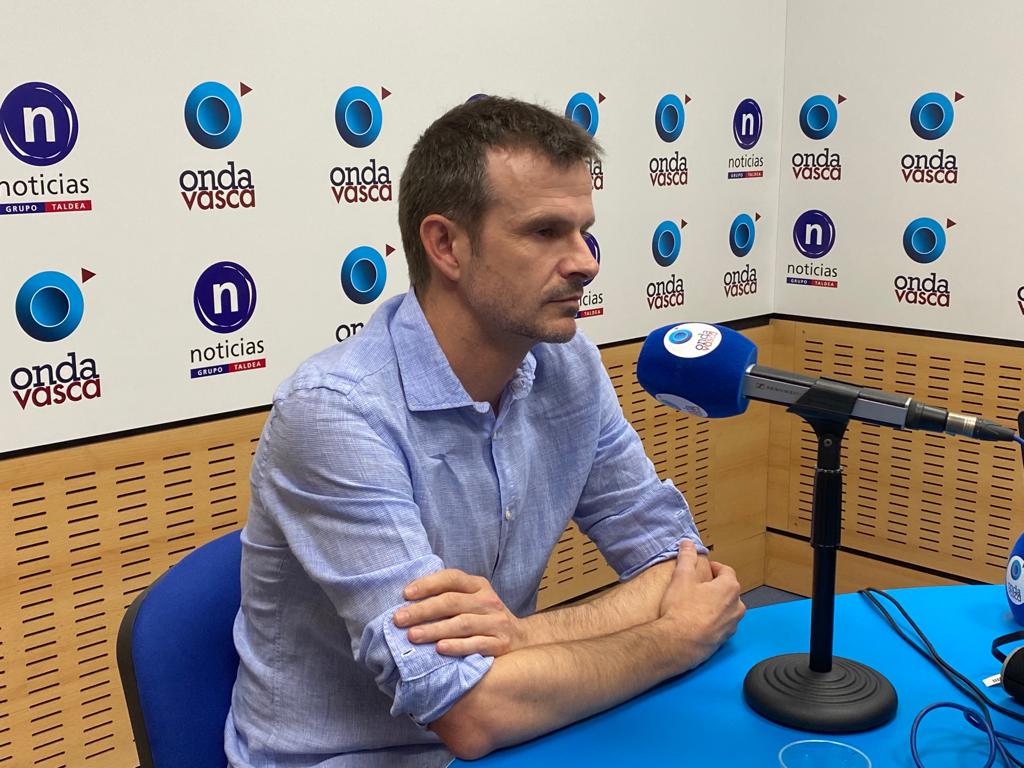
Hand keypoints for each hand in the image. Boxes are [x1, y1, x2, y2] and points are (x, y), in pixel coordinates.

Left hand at [393, 569, 526, 656]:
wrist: (521, 639)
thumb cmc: (484, 618)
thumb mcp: (472, 599)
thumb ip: (448, 595)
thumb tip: (408, 600)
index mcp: (478, 585)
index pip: (451, 578)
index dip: (428, 584)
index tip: (405, 594)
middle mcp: (488, 600)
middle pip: (452, 602)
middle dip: (422, 610)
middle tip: (399, 619)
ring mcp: (496, 622)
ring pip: (461, 623)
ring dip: (434, 629)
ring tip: (412, 636)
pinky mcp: (500, 643)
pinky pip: (476, 644)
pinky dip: (457, 646)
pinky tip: (440, 649)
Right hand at [658, 540, 744, 666]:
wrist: (678, 643)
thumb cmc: (681, 609)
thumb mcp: (682, 577)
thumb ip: (687, 557)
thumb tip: (688, 543)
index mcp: (730, 588)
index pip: (726, 571)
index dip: (713, 567)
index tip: (702, 569)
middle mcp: (736, 607)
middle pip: (728, 590)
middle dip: (714, 586)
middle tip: (697, 587)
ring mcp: (732, 625)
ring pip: (726, 608)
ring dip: (715, 604)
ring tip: (696, 604)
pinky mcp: (725, 640)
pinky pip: (722, 624)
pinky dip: (713, 620)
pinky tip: (696, 621)